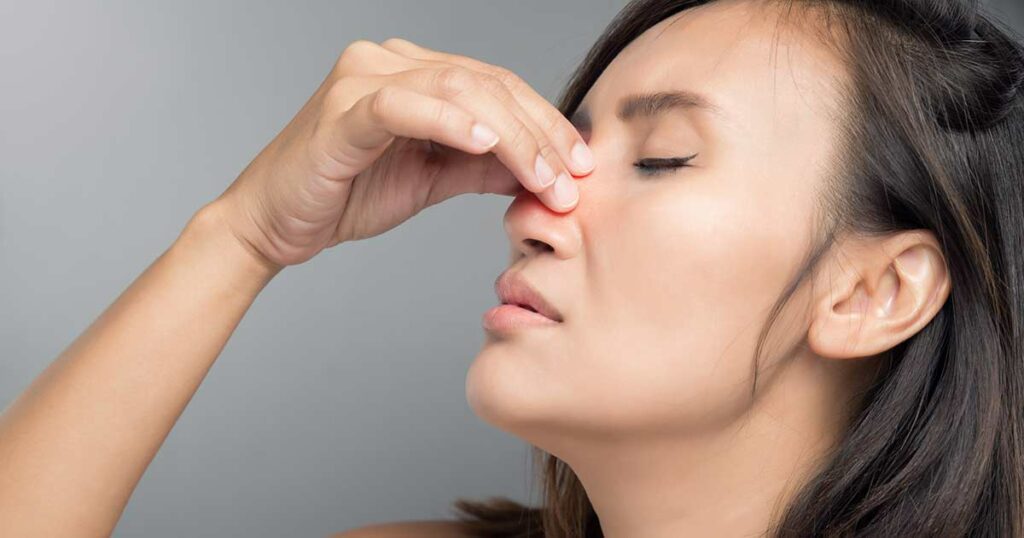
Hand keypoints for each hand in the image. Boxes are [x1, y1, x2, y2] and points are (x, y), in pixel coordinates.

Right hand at [207, 37, 594, 269]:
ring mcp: (362, 79)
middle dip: (538, 134)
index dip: (544, 123)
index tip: (581, 165)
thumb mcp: (430, 179)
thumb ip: (481, 167)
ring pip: (456, 90)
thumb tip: (539, 171)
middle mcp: (387, 61)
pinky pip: (403, 106)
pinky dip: (447, 122)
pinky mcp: (340, 111)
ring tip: (544, 176)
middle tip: (572, 181)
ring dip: (510, 136)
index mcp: (412, 73)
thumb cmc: (344, 195)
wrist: (274, 225)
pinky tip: (484, 143)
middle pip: (485, 84)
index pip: (496, 86)